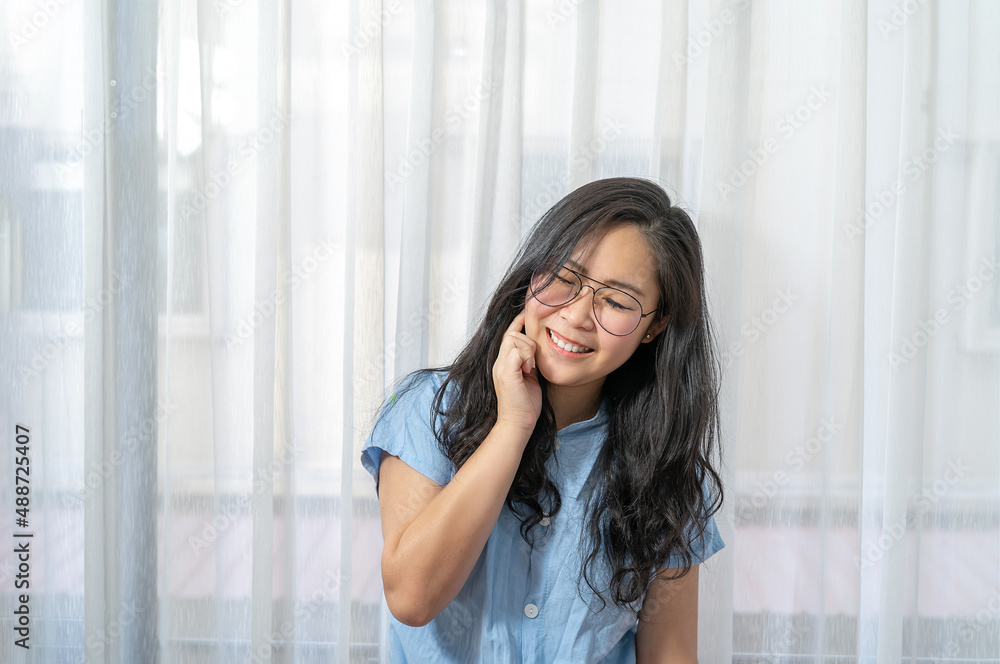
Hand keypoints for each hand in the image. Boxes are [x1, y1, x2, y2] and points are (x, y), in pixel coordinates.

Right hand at [492, 310, 541, 433]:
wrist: (518, 423)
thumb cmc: (525, 404)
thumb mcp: (529, 378)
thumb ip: (529, 363)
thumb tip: (535, 351)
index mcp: (504, 363)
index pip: (508, 335)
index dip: (517, 323)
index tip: (526, 314)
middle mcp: (499, 363)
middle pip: (511, 334)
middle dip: (528, 342)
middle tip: (533, 363)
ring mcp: (500, 367)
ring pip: (514, 340)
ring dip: (528, 351)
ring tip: (530, 368)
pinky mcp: (506, 373)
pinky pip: (516, 351)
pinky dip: (526, 357)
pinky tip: (529, 370)